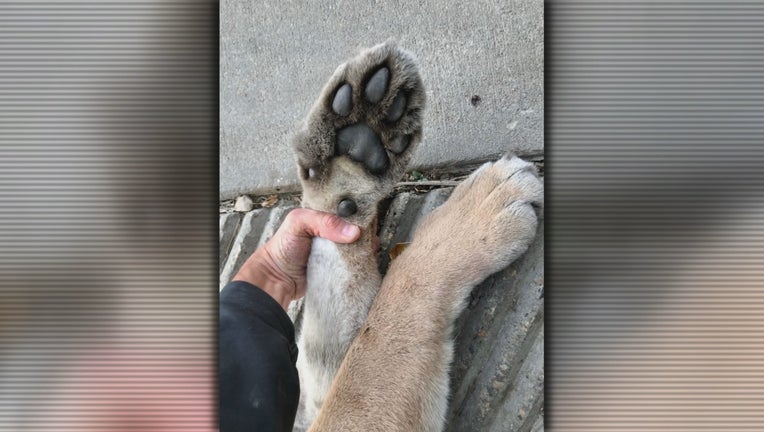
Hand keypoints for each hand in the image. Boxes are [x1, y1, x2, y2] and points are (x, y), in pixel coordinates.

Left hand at [233, 208, 360, 309]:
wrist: (277, 280)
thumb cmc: (282, 248)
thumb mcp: (298, 223)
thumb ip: (324, 221)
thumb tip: (353, 231)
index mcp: (321, 216)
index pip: (345, 209)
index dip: (357, 212)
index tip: (368, 216)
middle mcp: (330, 231)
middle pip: (354, 227)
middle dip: (363, 230)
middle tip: (370, 234)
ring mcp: (334, 249)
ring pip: (356, 245)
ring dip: (364, 247)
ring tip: (371, 247)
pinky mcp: (337, 266)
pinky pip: (353, 262)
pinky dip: (360, 262)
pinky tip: (367, 260)